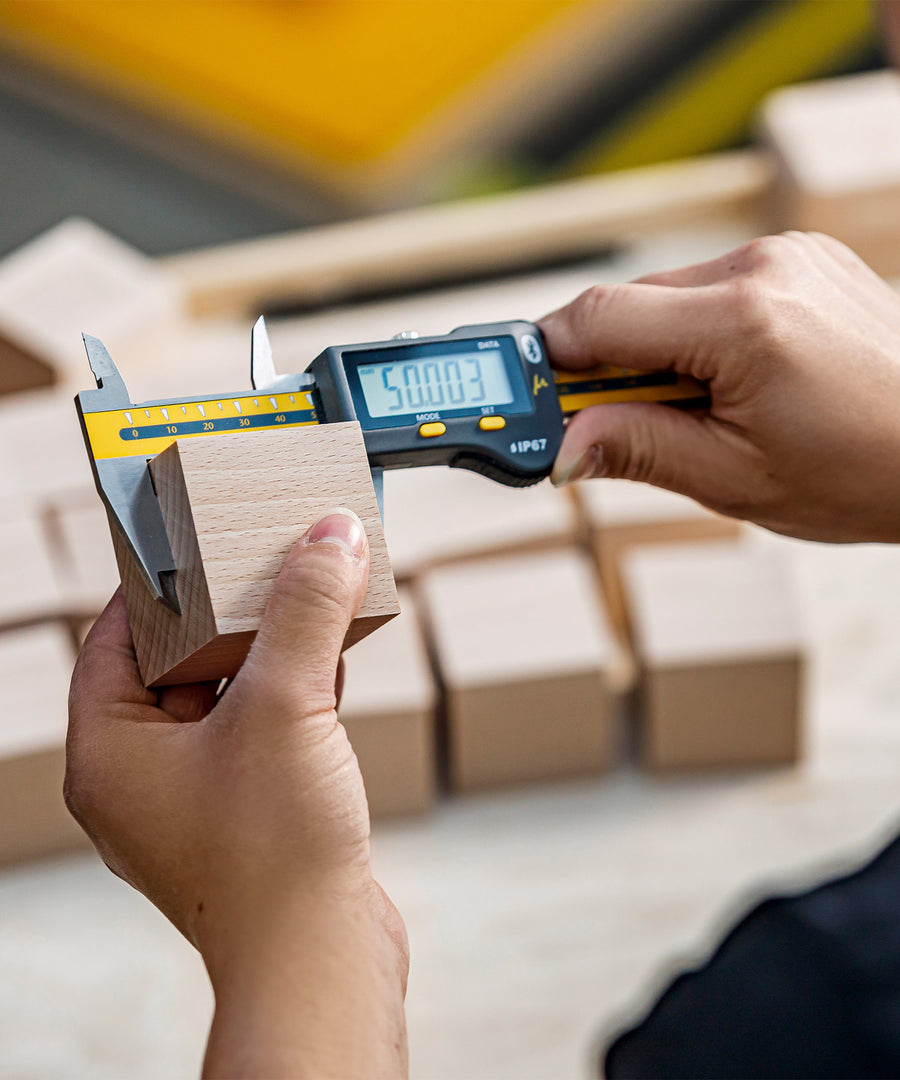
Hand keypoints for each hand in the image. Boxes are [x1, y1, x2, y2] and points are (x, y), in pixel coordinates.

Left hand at [66, 510, 407, 1078]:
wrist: (321, 966)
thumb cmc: (275, 854)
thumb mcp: (287, 706)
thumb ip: (306, 613)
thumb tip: (332, 536)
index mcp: (111, 752)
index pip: (114, 638)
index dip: (155, 584)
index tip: (197, 540)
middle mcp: (142, 779)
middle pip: (173, 665)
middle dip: (225, 612)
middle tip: (263, 559)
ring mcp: (195, 802)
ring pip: (223, 700)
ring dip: (267, 651)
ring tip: (306, 597)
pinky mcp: (245, 818)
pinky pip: (258, 734)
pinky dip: (291, 694)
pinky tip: (334, 661)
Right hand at [540, 231, 899, 542]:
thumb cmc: (867, 473)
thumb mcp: (734, 480)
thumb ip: (637, 451)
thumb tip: (560, 449)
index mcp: (742, 322)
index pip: (597, 319)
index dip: (545, 363)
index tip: (520, 402)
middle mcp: (762, 267)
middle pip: (628, 306)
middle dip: (603, 368)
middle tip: (603, 429)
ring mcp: (786, 255)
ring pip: (667, 299)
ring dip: (652, 353)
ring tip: (693, 414)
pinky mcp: (799, 259)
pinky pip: (712, 291)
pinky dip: (695, 336)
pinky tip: (727, 383)